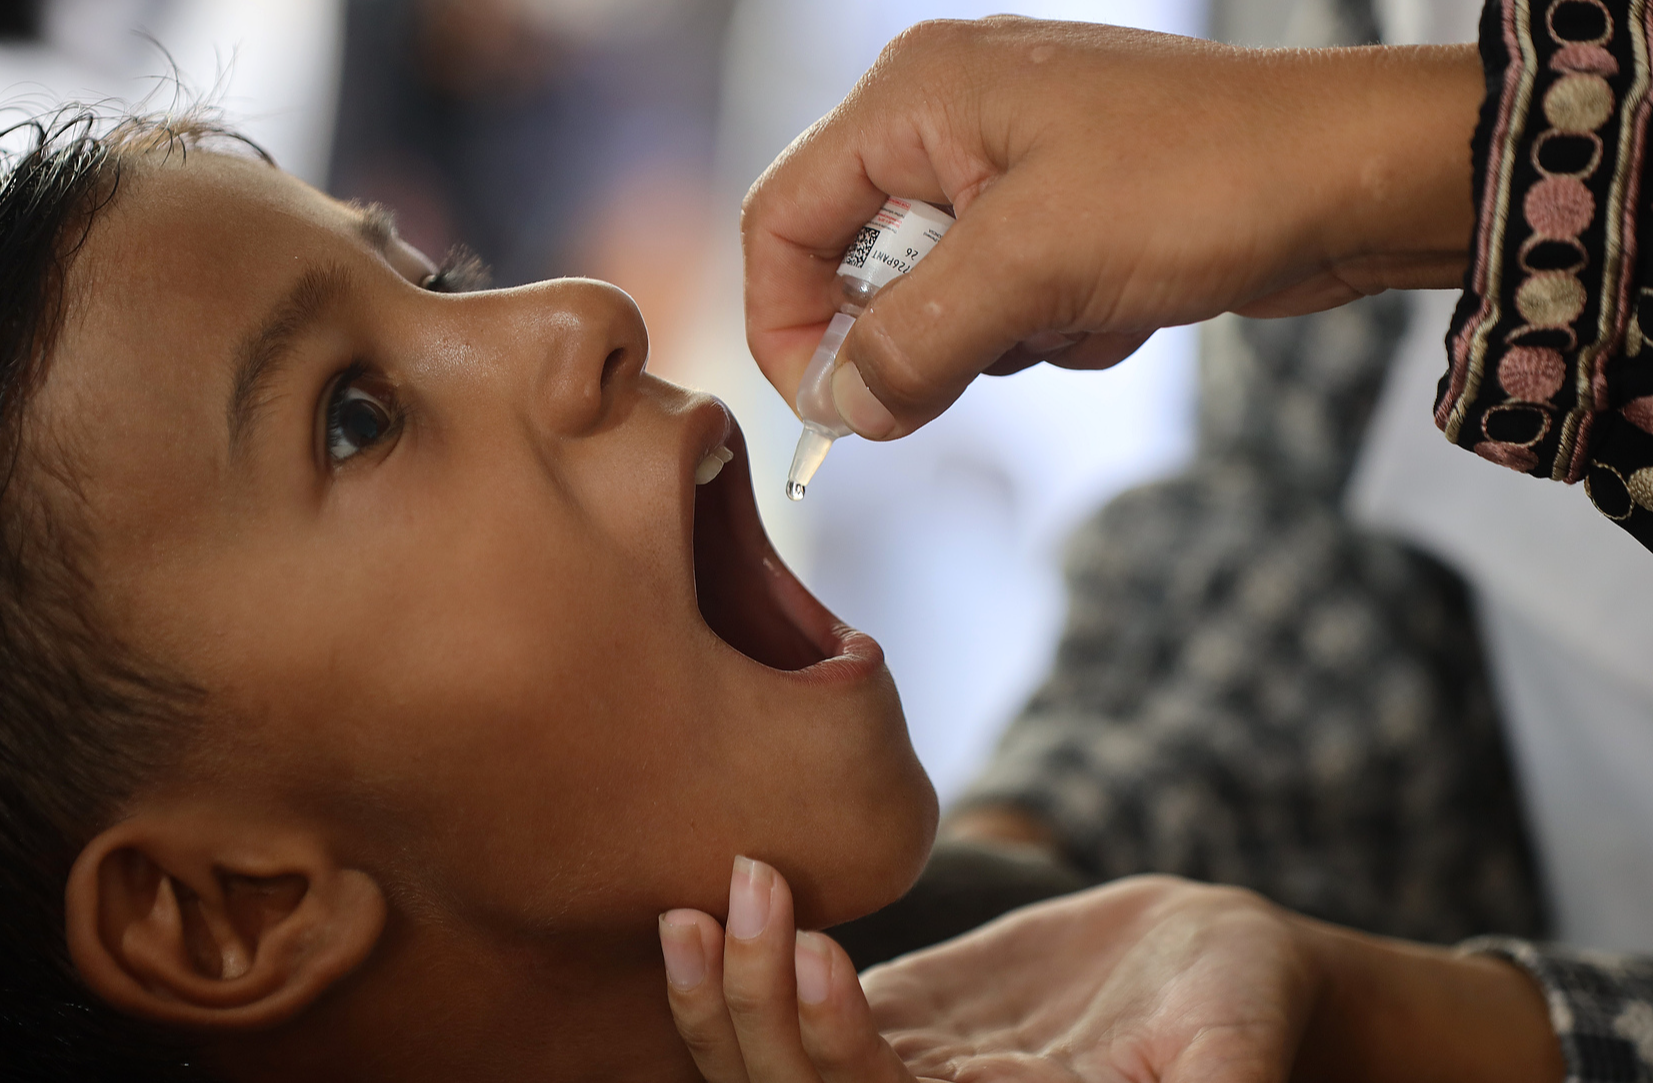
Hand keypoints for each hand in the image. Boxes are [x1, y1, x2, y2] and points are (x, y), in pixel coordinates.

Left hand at [665, 868, 1560, 1082]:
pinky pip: (793, 1012)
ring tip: (706, 902)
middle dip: (754, 1013)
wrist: (1223, 964)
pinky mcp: (892, 1019)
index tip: (816, 952)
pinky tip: (710, 902)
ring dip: (727, 997)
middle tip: (752, 891)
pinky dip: (742, 971)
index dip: (831, 1052)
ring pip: (776, 1065)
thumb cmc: (1249, 1011)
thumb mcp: (1233, 1056)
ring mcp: (903, 1075)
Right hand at [740, 18, 1483, 439]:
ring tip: (1092, 298)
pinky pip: (1007, 299)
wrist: (1359, 173)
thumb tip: (840, 409)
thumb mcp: (1034, 268)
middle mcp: (945, 115)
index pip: (781, 219)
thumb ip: (912, 342)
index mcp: (913, 95)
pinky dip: (1057, 323)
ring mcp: (1008, 160)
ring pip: (935, 298)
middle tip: (1001, 345)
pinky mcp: (1062, 207)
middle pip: (858, 266)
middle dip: (928, 331)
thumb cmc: (1204, 179)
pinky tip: (1128, 296)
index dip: (786, 323)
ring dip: (1006, 333)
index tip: (830, 409)